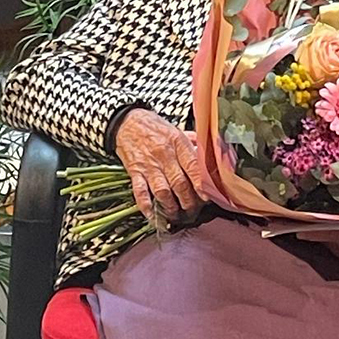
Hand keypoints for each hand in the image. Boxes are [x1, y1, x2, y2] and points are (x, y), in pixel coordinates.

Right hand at [113, 109, 214, 225]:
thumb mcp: (177, 130)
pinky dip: (147, 207)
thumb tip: (211, 156)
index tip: (207, 198)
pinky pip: (140, 192)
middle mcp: (164, 154)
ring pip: (162, 191)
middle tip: (193, 211)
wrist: (127, 121)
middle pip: (179, 183)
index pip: (193, 166)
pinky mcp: (134, 171)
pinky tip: (154, 217)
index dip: (201, 185)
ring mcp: (148, 164)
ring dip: (171, 207)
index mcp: (177, 142)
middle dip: (188, 201)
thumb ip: (194, 144)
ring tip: (177, 216)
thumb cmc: (155, 127)